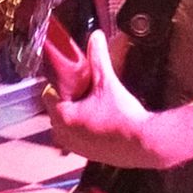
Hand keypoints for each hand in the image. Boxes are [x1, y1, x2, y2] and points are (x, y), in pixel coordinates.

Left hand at [42, 29, 156, 167]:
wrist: (145, 143)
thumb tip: (95, 37)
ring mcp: (75, 147)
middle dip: (70, 98)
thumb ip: (98, 57)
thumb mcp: (108, 81)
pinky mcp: (87, 155)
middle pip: (57, 108)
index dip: (62, 83)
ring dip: (78, 113)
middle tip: (88, 90)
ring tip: (97, 105)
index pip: (48, 93)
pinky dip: (86, 127)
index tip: (76, 79)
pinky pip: (78, 136)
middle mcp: (63, 134)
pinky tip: (103, 120)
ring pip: (67, 123)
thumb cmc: (123, 116)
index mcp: (62, 117)